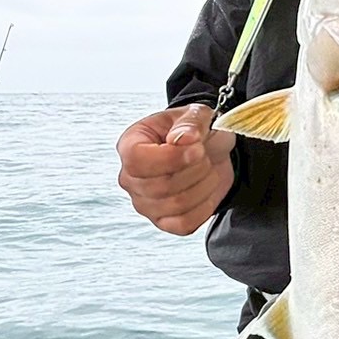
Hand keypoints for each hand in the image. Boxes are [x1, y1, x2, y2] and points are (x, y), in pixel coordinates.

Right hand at [117, 104, 235, 236]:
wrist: (208, 152)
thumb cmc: (193, 133)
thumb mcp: (195, 115)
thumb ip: (189, 123)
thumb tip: (183, 138)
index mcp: (130, 145)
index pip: (137, 160)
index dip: (171, 157)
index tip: (196, 148)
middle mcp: (130, 178)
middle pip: (161, 186)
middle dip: (195, 170)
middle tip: (205, 155)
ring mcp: (143, 203)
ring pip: (177, 205)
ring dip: (204, 186)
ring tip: (207, 169)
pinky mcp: (162, 221)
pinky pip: (185, 224)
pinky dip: (204, 206)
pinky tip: (206, 189)